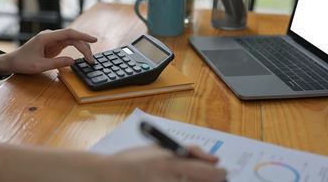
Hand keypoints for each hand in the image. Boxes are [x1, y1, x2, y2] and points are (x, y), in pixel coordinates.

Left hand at [1, 28, 96, 73]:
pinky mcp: (54, 45)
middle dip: (84, 47)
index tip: (94, 40)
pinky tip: (84, 55)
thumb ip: (56, 63)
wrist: (12, 62)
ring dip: (82, 48)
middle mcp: (51, 36)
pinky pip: (69, 44)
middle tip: (92, 60)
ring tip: (90, 59)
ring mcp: (53, 40)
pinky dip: (77, 49)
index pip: (69, 33)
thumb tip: (73, 61)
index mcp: (46, 37)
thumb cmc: (22, 62)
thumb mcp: (39, 66)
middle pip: (73, 37)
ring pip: (72, 40)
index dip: (82, 36)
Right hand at [105, 146, 226, 181]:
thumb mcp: (160, 148)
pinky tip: (173, 181)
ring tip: (180, 177)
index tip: (221, 172)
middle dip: (209, 180)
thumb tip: (214, 158)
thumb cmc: (131, 160)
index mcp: (169, 164)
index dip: (220, 174)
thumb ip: (188, 151)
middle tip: (208, 177)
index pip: (208, 173)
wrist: (106, 176)